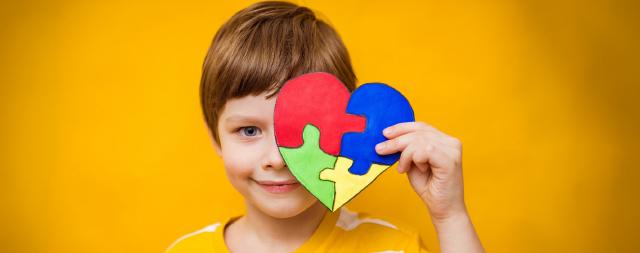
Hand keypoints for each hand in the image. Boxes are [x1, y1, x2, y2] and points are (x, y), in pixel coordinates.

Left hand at [375, 121, 483, 252]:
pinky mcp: (450, 160)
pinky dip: (412, 159)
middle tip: (380, 149)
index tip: (385, 133)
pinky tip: (412, 170)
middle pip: (418, 132)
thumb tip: (389, 137)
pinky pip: (424, 151)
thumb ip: (407, 150)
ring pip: (419, 140)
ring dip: (404, 154)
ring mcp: (453, 150)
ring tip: (402, 168)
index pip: (421, 126)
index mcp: (444, 140)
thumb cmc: (430, 188)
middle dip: (396, 140)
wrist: (443, 210)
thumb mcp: (413, 163)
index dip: (402, 128)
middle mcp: (451, 142)